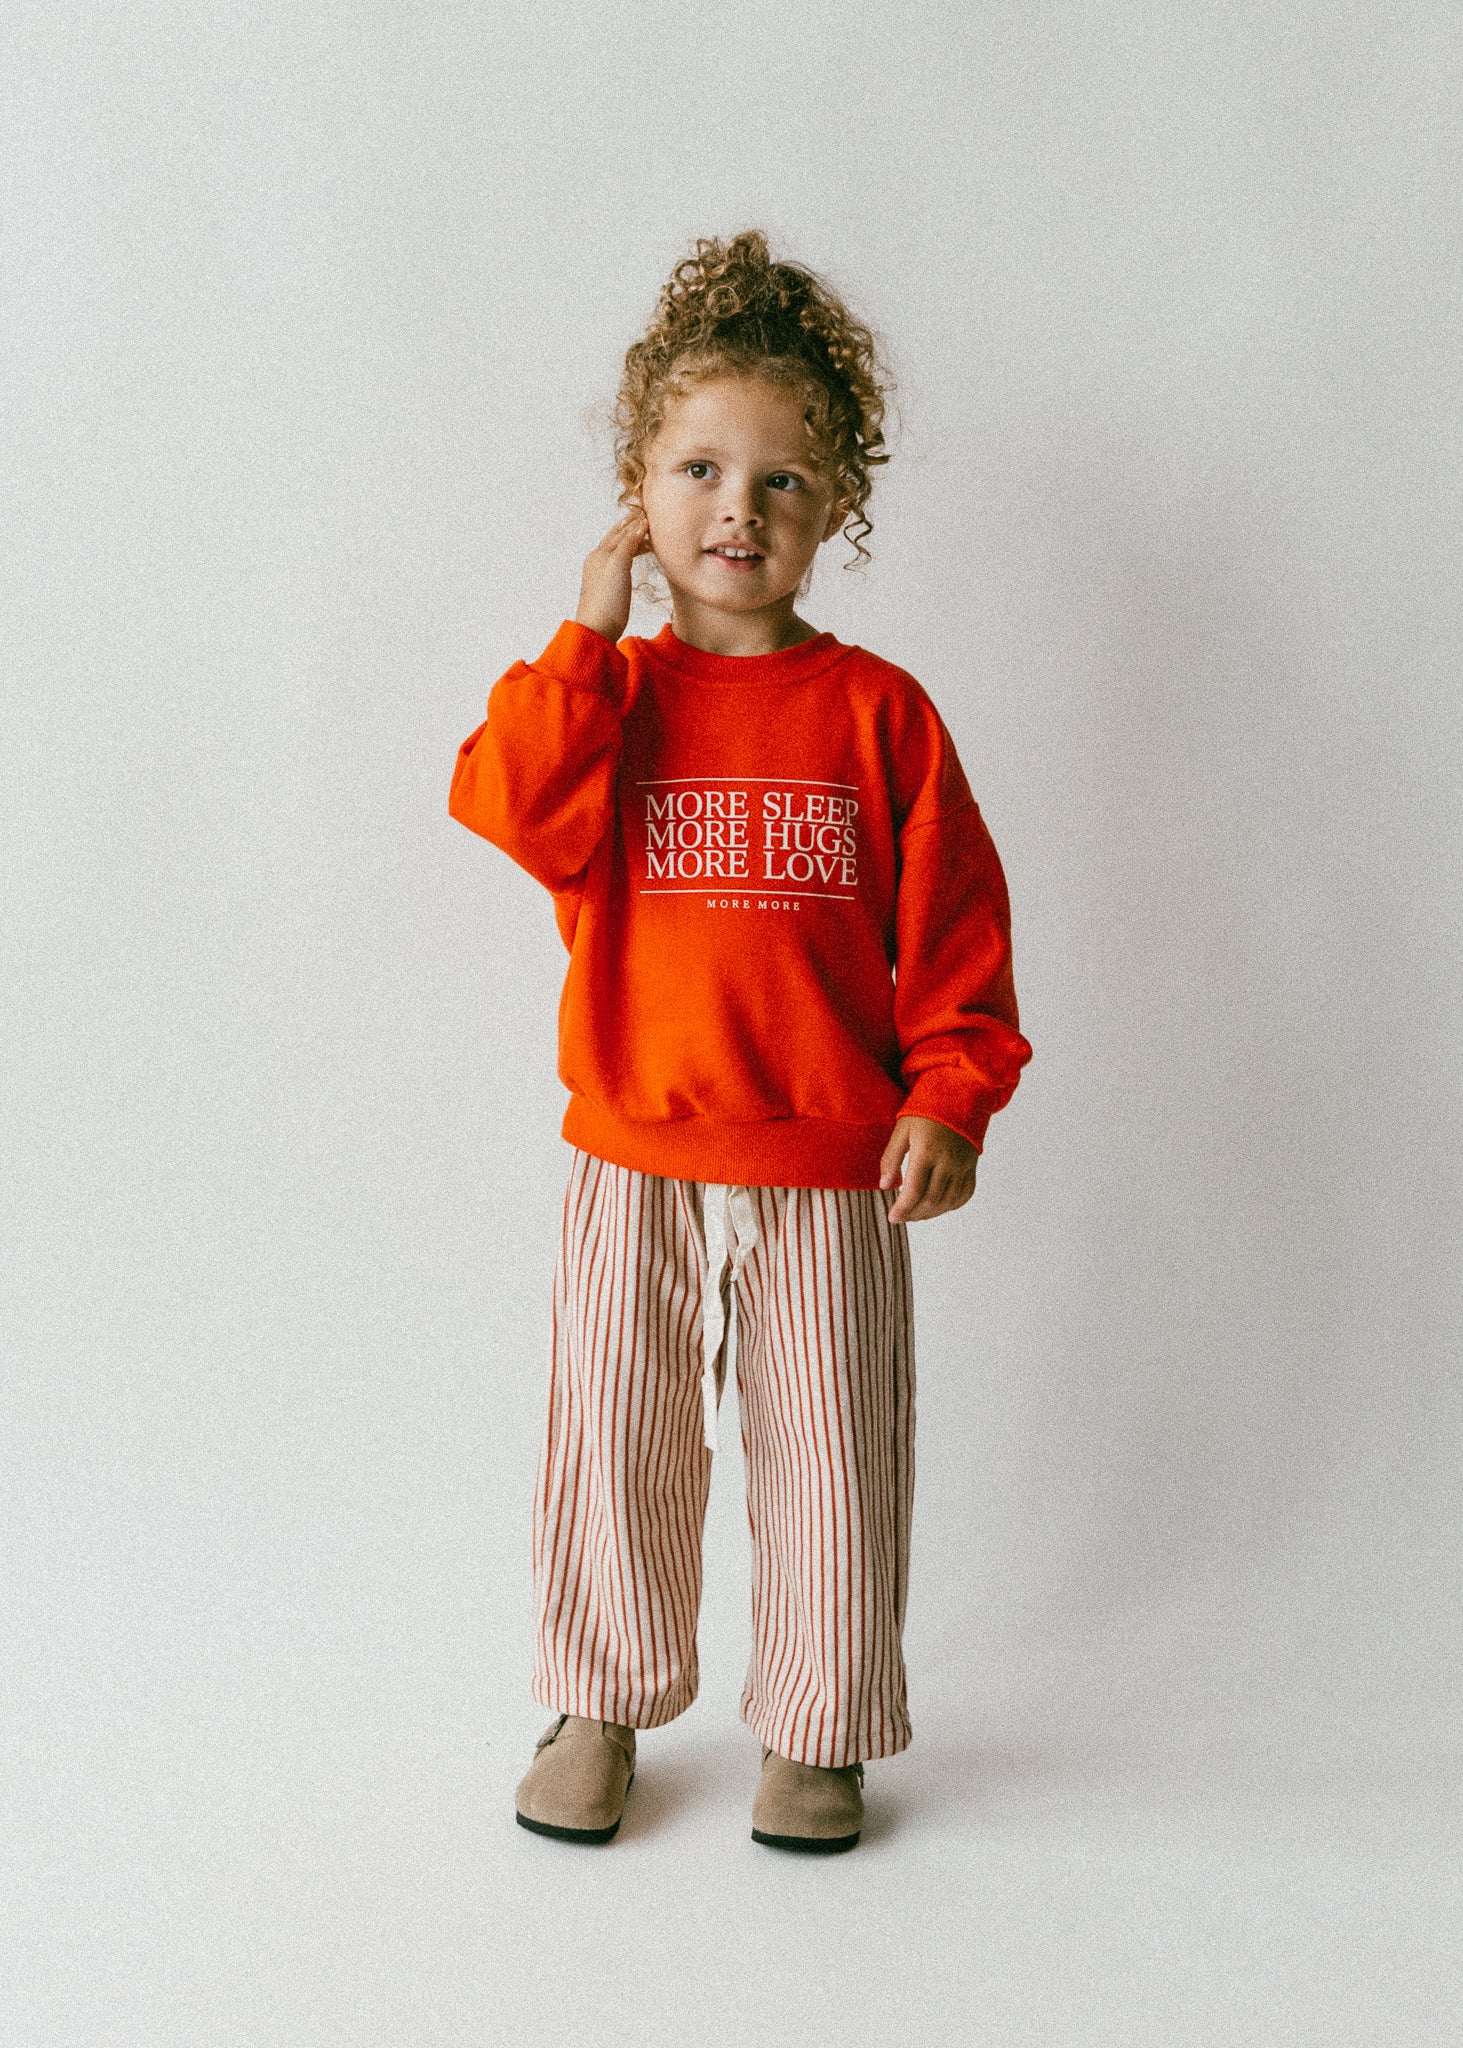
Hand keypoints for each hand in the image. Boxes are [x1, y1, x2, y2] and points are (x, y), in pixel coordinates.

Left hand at [576, 505, 652, 644]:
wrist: (597, 629)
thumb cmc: (608, 601)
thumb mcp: (619, 565)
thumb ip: (628, 543)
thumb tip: (639, 524)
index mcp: (601, 553)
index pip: (622, 531)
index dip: (635, 522)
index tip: (649, 512)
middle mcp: (598, 560)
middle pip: (617, 537)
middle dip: (630, 527)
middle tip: (644, 518)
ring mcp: (601, 573)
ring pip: (617, 549)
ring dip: (630, 540)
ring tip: (644, 535)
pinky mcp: (606, 586)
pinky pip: (618, 562)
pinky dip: (628, 554)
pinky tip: (633, 558)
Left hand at [879, 1115, 977, 1223]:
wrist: (958, 1097)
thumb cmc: (925, 1112)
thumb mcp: (902, 1130)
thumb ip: (891, 1158)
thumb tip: (885, 1186)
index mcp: (927, 1151)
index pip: (914, 1191)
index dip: (903, 1208)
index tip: (892, 1217)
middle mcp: (948, 1161)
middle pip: (931, 1200)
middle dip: (914, 1213)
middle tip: (901, 1217)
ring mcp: (963, 1165)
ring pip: (948, 1201)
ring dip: (930, 1213)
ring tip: (915, 1214)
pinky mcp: (972, 1166)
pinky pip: (964, 1194)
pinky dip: (950, 1205)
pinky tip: (937, 1206)